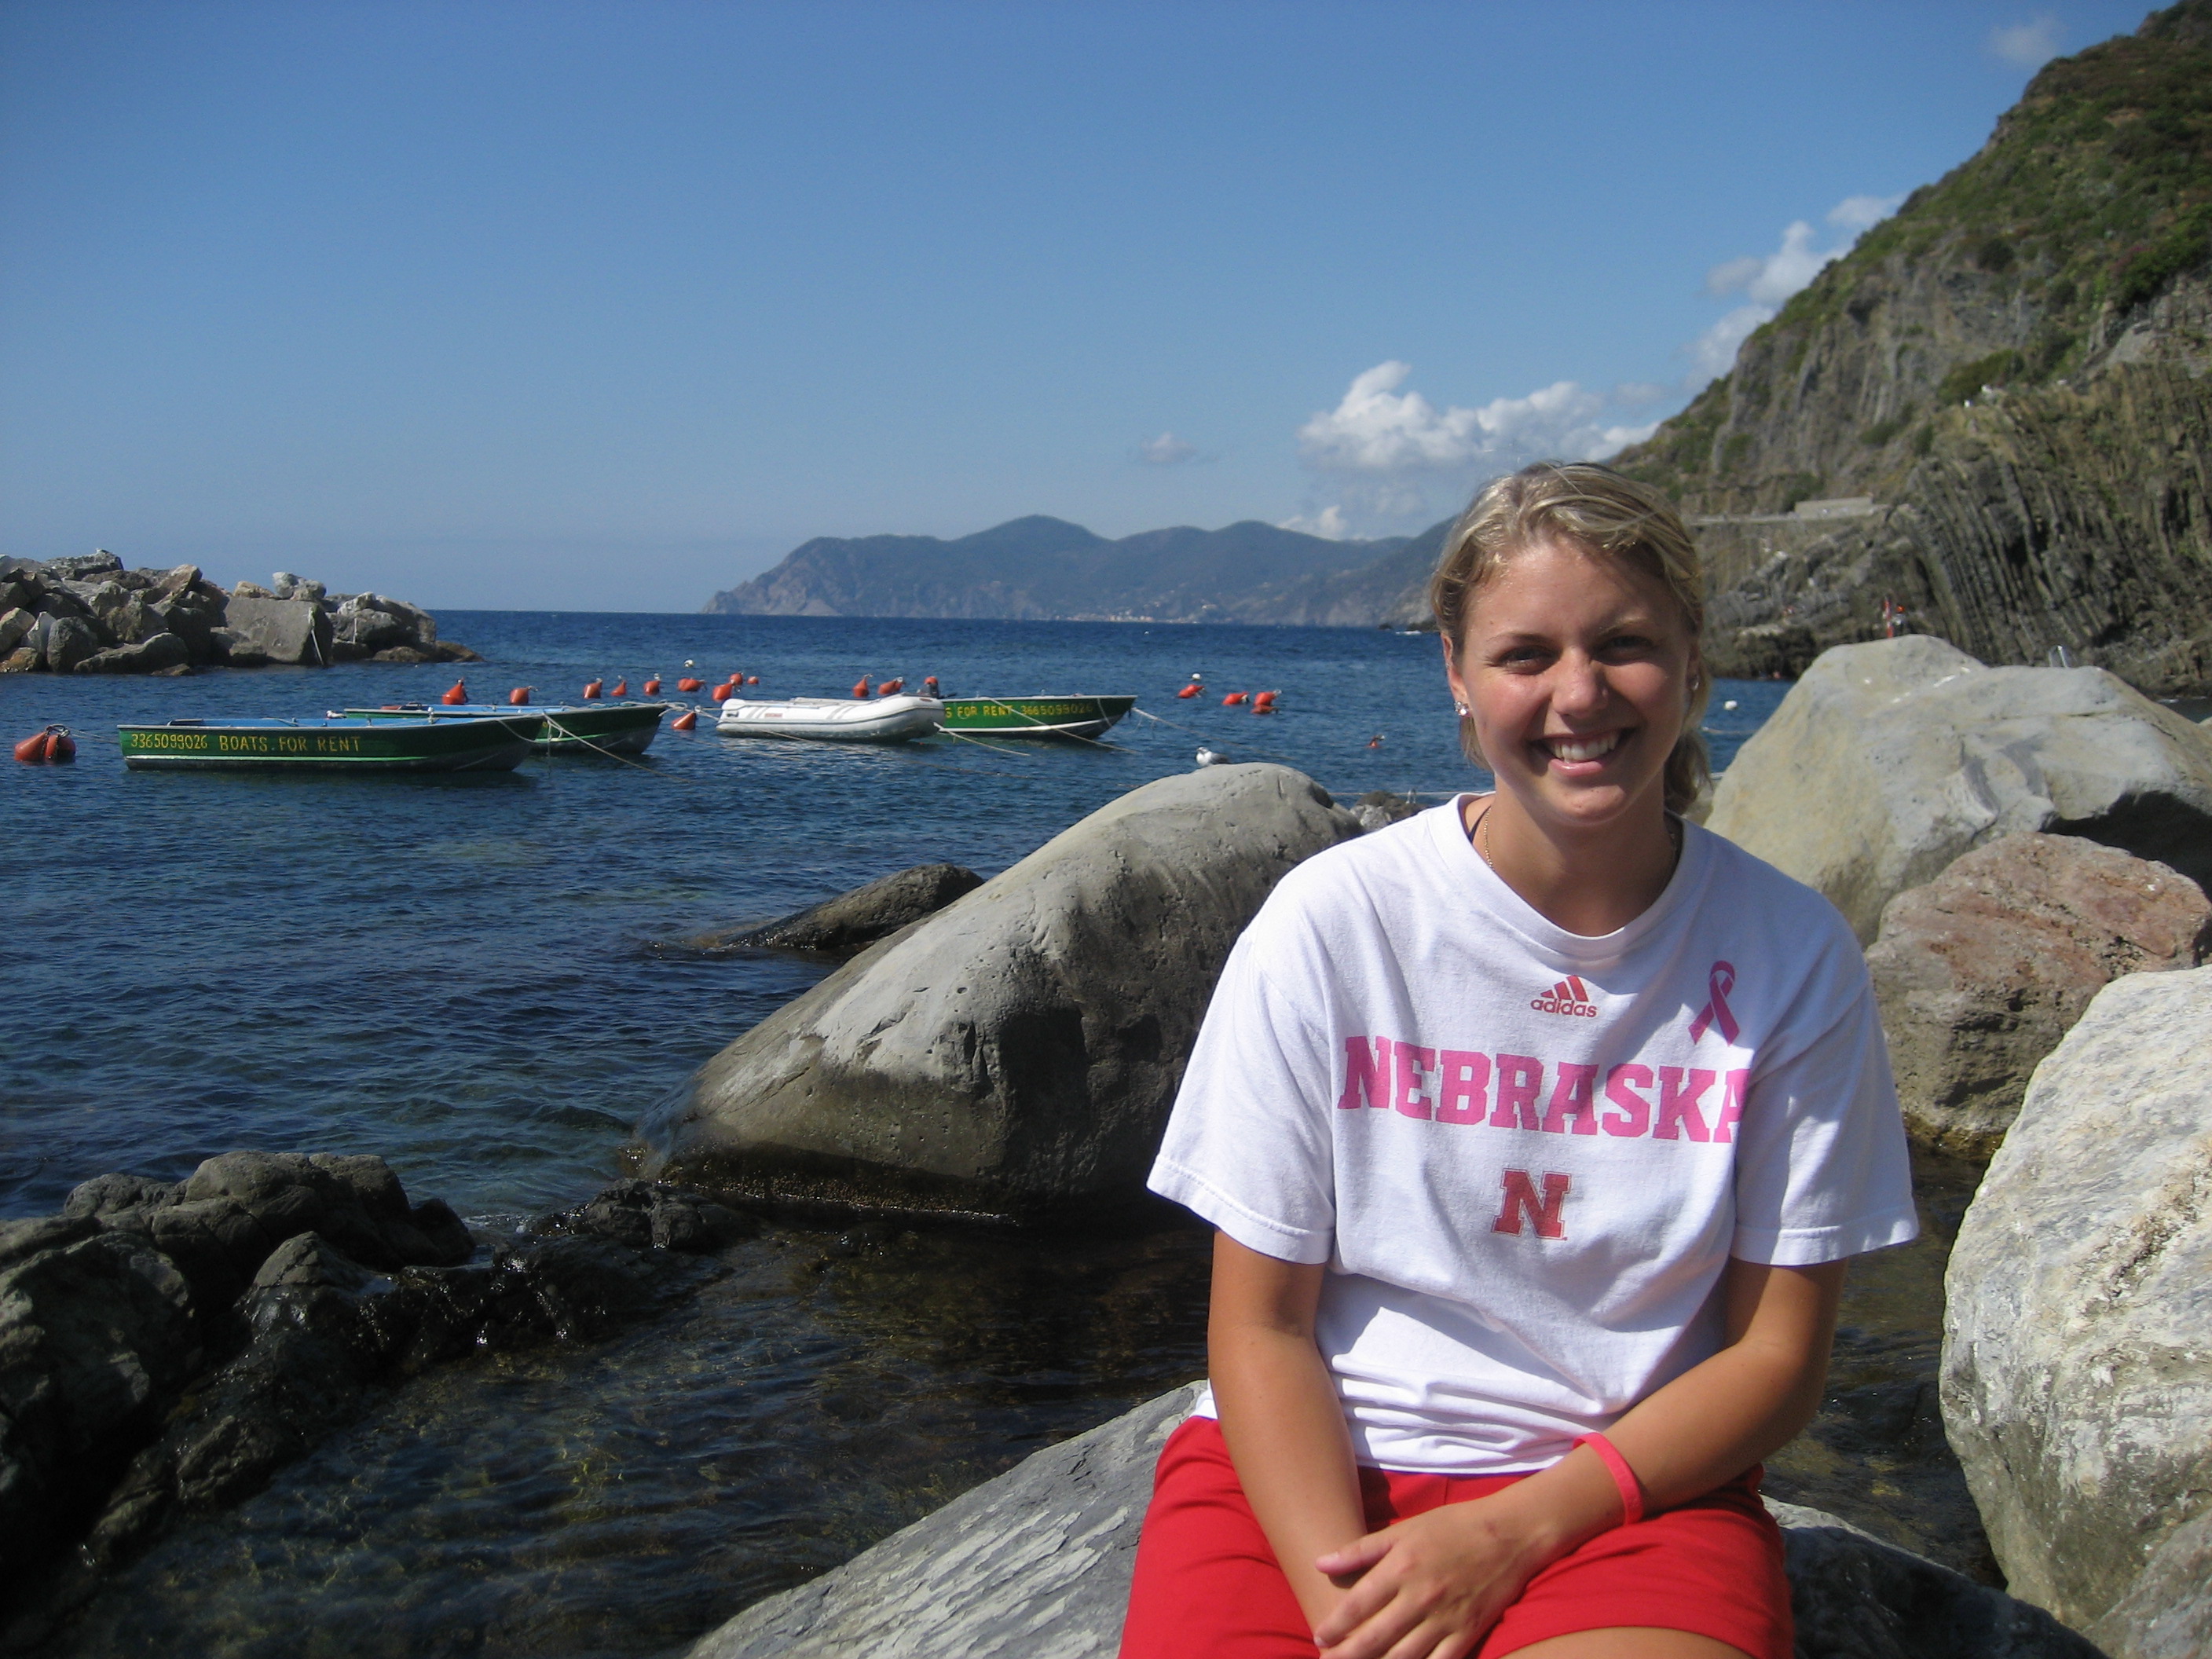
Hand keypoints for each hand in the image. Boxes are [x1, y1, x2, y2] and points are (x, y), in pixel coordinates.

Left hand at [1309, 1493, 1554, 1658]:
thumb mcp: (1404, 1530)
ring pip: (1403, 1657)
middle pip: (1374, 1637)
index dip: (1335, 1626)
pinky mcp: (1467, 1633)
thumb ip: (1361, 1550)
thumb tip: (1321, 1563)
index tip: (1319, 1637)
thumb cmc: (1451, 1527)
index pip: (1357, 1605)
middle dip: (1346, 1655)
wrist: (1507, 1535)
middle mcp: (1420, 1597)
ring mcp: (1445, 1619)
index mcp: (1401, 1568)